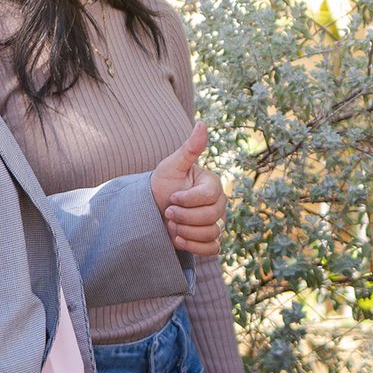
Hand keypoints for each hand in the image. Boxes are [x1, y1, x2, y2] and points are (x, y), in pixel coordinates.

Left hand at [150, 123, 225, 255]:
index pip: (209, 196)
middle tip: (167, 212)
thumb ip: (189, 148)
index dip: (188, 200)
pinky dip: (194, 246)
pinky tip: (177, 239)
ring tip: (170, 224)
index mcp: (213, 184)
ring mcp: (216, 222)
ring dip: (185, 231)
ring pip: (211, 233)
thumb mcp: (172, 165)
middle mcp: (219, 203)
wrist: (153, 206)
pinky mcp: (209, 239)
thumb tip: (202, 123)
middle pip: (211, 217)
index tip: (171, 197)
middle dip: (184, 217)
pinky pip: (213, 249)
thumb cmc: (163, 183)